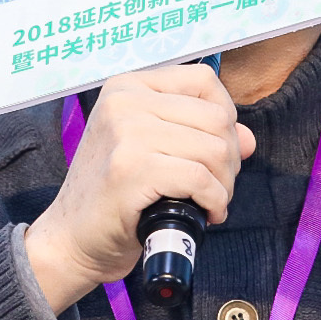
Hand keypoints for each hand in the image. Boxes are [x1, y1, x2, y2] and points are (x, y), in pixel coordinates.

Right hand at [24, 65, 253, 313]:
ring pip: (214, 149)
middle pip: (216, 117)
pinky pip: (200, 178)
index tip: (215, 151)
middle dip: (229, 159)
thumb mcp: (152, 149)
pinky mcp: (131, 168)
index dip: (225, 117)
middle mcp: (124, 101)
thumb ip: (199, 135)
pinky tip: (205, 214)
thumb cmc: (115, 194)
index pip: (203, 81)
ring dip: (224, 184)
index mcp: (127, 86)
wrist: (72, 238)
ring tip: (209, 201)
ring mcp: (126, 132)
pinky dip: (214, 201)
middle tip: (215, 187)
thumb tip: (247, 139)